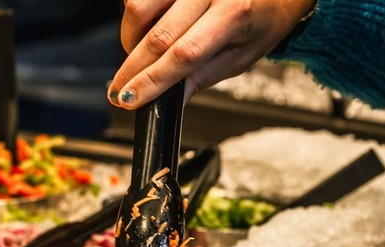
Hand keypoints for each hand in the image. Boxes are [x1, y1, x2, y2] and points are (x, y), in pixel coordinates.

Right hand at [107, 0, 315, 108]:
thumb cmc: (264, 16)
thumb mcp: (242, 55)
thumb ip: (202, 76)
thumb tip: (168, 100)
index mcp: (235, 13)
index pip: (183, 54)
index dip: (152, 81)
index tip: (130, 99)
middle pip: (157, 35)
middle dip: (132, 69)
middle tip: (119, 91)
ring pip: (138, 9)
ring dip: (131, 41)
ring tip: (141, 56)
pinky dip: (137, 19)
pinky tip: (148, 30)